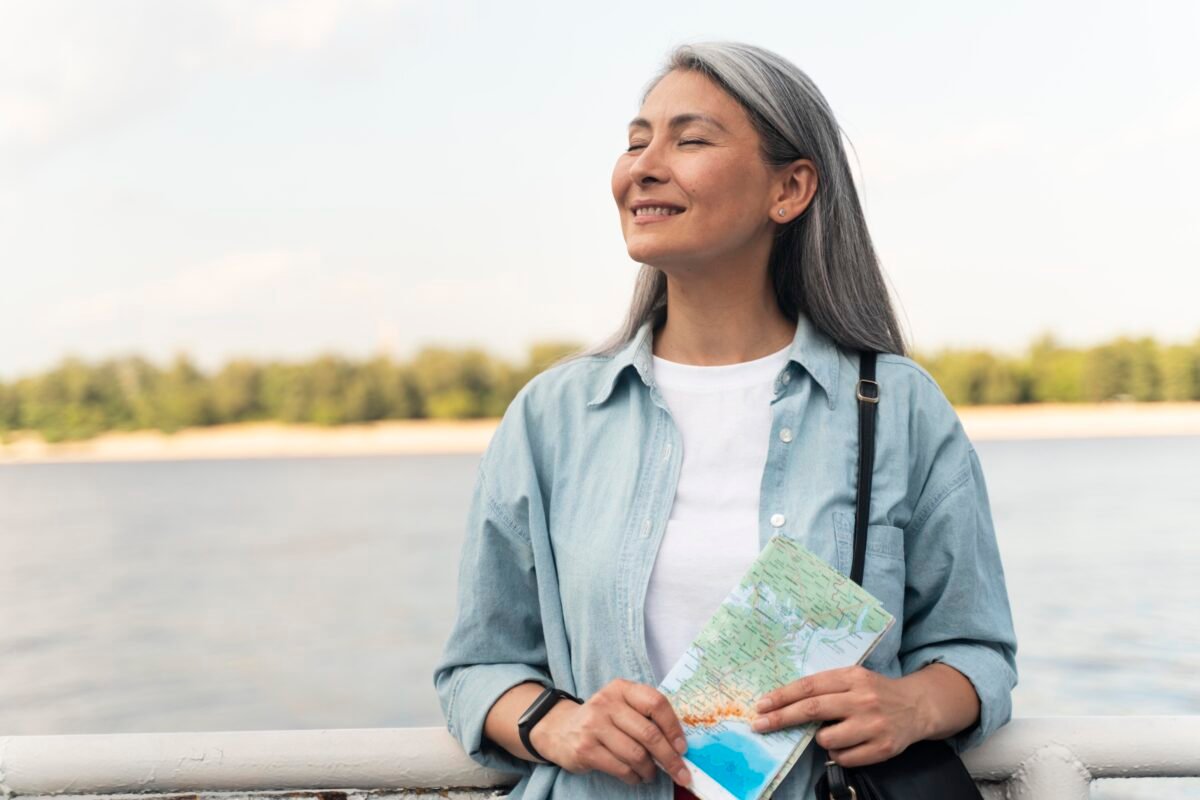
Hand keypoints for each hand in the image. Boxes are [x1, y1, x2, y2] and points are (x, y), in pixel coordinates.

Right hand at [529, 678, 692, 787]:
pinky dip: (633, 777)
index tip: (682, 747)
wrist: (560, 728)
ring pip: (636, 754)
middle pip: (649, 733)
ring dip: (650, 770)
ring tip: (651, 774)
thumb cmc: (602, 719)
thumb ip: (645, 715)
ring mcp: (594, 726)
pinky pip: (620, 768)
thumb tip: (677, 744)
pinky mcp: (585, 749)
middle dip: (669, 758)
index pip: (656, 703)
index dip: (673, 727)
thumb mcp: (621, 705)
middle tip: (680, 772)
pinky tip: (635, 776)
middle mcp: (607, 703)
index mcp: (622, 688)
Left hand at [750, 665, 926, 767]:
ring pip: (826, 738)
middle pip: (812, 709)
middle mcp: (862, 699)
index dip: (782, 696)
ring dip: (820, 738)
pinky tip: (848, 744)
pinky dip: (838, 753)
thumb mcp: (854, 678)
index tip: (761, 705)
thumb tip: (785, 701)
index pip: (809, 686)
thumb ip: (826, 686)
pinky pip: (843, 758)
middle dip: (781, 718)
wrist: (918, 706)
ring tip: (834, 732)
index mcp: (852, 677)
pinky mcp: (882, 748)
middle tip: (759, 724)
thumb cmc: (876, 691)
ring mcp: (873, 725)